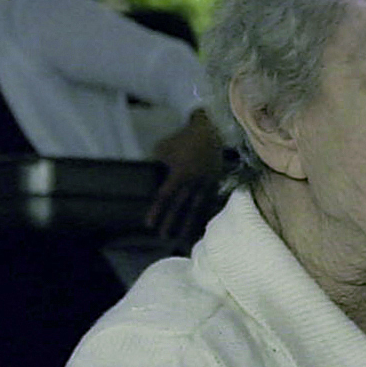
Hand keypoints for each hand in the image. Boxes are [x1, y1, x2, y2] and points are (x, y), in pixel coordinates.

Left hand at [148, 109, 225, 239]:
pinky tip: (200, 223)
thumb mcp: (163, 149)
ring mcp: (207, 182)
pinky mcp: (216, 181)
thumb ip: (159, 164)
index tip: (149, 224)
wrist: (210, 129)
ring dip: (188, 223)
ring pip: (197, 207)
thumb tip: (154, 175)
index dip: (156, 211)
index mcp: (180, 174)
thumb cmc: (183, 138)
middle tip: (163, 236)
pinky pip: (208, 201)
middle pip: (180, 206)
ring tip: (183, 237)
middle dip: (171, 222)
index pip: (165, 197)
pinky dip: (203, 213)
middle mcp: (193, 182)